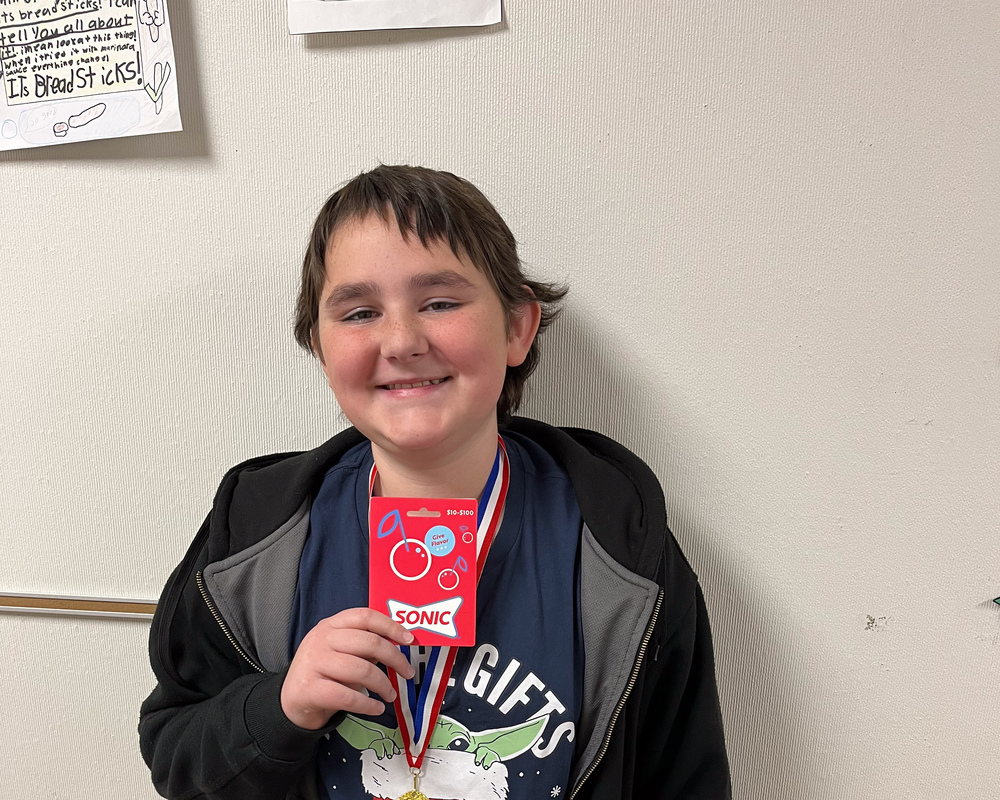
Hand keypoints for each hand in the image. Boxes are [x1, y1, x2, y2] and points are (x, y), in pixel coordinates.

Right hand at [281, 607, 414, 729]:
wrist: (289, 701)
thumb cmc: (322, 673)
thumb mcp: (339, 650)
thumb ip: (363, 645)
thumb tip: (398, 644)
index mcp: (331, 625)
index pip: (365, 616)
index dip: (391, 626)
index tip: (409, 640)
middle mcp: (321, 639)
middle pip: (369, 643)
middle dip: (395, 659)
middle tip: (407, 672)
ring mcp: (314, 663)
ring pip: (362, 671)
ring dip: (383, 685)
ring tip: (391, 695)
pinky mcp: (310, 689)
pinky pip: (349, 697)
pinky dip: (368, 705)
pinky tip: (376, 708)